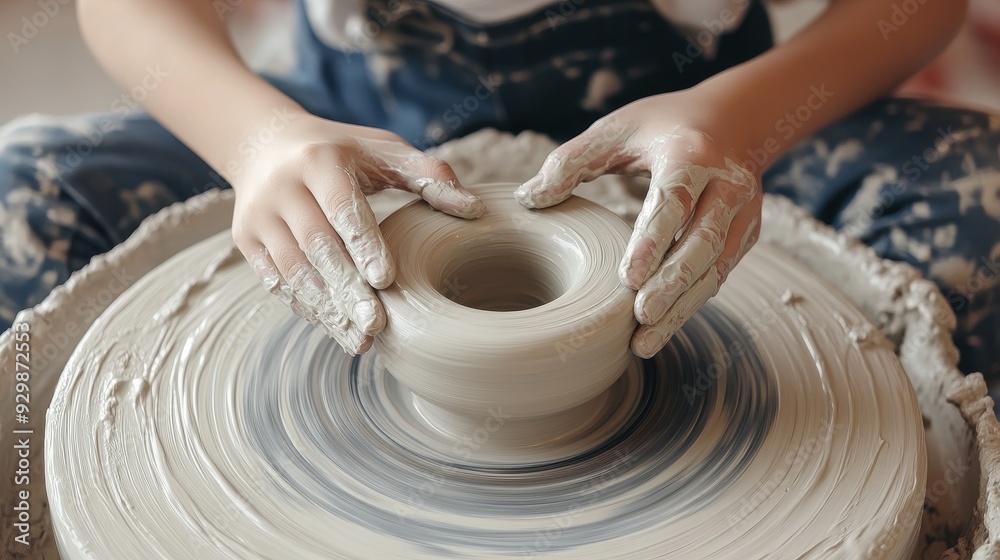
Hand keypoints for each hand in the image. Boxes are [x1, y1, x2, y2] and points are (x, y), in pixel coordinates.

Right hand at [231, 113, 484, 353]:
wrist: (265, 144)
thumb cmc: (342, 152)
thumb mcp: (384, 150)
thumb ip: (429, 176)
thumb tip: (475, 210)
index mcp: (320, 160)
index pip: (341, 206)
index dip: (363, 243)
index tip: (385, 279)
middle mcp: (282, 187)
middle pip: (316, 246)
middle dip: (346, 289)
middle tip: (376, 325)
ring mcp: (259, 216)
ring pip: (293, 271)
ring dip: (327, 308)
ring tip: (362, 339)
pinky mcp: (246, 240)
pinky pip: (277, 281)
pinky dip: (308, 307)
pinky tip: (336, 329)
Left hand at [515, 93, 760, 357]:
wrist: (733, 122)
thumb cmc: (663, 128)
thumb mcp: (616, 129)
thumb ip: (570, 161)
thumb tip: (528, 199)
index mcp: (691, 155)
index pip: (674, 202)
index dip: (654, 240)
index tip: (630, 277)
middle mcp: (727, 186)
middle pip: (702, 243)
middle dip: (673, 284)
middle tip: (641, 318)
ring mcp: (742, 215)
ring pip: (715, 269)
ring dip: (683, 307)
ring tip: (646, 341)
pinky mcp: (745, 237)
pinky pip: (718, 276)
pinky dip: (691, 304)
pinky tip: (661, 329)